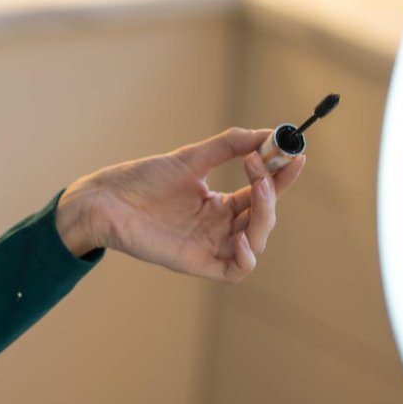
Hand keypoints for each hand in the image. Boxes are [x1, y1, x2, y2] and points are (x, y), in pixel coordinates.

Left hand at [67, 127, 306, 282]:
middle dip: (272, 191)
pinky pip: (234, 270)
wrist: (106, 199)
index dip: (282, 176)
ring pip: (255, 241)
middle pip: (264, 216)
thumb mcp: (190, 158)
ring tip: (257, 188)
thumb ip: (228, 146)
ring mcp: (209, 245)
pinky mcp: (196, 263)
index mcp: (221, 203)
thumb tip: (267, 133)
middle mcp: (220, 226)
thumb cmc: (142, 179)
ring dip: (264, 217)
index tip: (296, 153)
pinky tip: (242, 238)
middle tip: (264, 165)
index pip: (262, 192)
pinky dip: (246, 257)